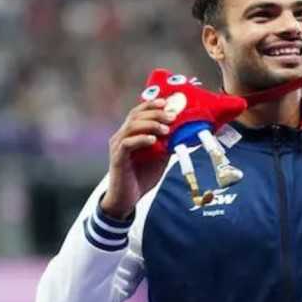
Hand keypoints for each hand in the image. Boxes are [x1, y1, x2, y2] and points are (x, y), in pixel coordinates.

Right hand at [100, 98, 174, 219]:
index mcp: (130, 133)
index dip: (152, 105)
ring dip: (151, 125)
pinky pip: (127, 144)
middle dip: (156, 114)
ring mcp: (118, 146)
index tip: (167, 102)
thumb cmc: (141, 176)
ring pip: (131, 127)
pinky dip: (141, 139)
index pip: (139, 112)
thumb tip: (183, 133)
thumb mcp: (159, 157)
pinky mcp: (118, 158)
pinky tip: (153, 140)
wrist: (127, 198)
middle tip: (172, 116)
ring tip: (166, 129)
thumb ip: (167, 144)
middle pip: (136, 116)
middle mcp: (121, 136)